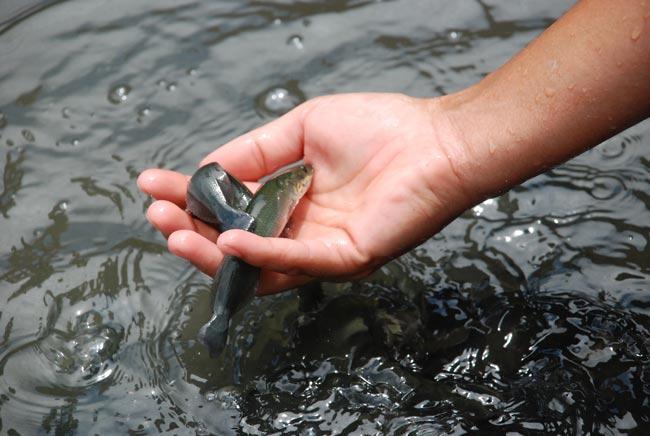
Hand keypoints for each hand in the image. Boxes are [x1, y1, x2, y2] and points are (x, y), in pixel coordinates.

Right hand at [137, 93, 474, 293]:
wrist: (437, 140)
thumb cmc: (379, 129)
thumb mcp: (302, 129)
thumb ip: (255, 151)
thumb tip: (206, 168)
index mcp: (291, 201)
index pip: (230, 206)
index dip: (190, 198)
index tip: (152, 185)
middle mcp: (301, 231)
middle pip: (237, 242)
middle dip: (192, 231)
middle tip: (157, 216)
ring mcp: (322, 250)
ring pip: (259, 264)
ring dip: (214, 252)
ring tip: (174, 234)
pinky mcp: (347, 259)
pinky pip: (298, 263)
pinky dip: (261, 254)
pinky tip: (227, 241)